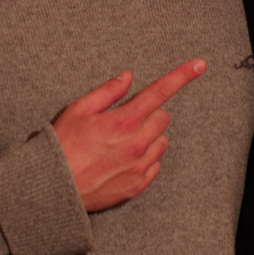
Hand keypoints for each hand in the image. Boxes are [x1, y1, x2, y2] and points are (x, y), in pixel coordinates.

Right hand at [52, 58, 205, 212]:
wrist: (53, 190)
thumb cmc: (62, 147)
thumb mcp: (78, 110)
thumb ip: (108, 92)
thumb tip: (128, 77)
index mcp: (124, 121)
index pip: (160, 91)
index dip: (182, 75)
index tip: (199, 64)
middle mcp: (138, 144)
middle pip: (162, 117)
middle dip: (148, 114)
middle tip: (123, 120)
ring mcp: (139, 167)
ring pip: (161, 141)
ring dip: (148, 137)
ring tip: (120, 143)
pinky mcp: (138, 186)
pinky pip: (155, 165)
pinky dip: (144, 159)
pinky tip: (122, 160)